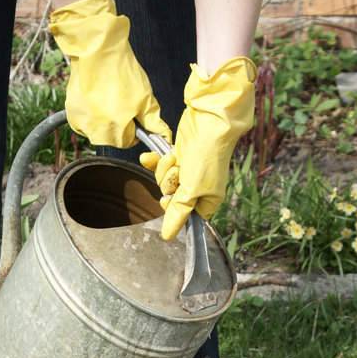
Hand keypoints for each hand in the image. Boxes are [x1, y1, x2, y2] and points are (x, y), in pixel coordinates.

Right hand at [48, 0, 169, 148]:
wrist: (97, 50)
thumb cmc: (122, 71)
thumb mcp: (145, 97)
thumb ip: (153, 121)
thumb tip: (164, 137)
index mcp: (117, 129)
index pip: (129, 141)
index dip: (134, 126)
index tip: (132, 110)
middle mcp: (97, 131)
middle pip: (112, 138)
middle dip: (118, 124)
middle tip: (119, 100)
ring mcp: (82, 123)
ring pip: (97, 131)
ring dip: (103, 120)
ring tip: (106, 97)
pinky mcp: (72, 114)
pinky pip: (84, 122)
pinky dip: (90, 114)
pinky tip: (94, 97)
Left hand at [140, 56, 255, 239]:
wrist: (208, 121)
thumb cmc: (206, 156)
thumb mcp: (192, 190)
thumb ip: (178, 214)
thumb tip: (168, 236)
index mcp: (208, 200)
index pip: (185, 216)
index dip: (175, 209)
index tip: (173, 198)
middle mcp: (198, 187)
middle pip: (171, 198)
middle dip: (169, 184)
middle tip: (179, 174)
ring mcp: (187, 170)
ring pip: (163, 180)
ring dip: (165, 168)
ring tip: (176, 158)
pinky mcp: (178, 155)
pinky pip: (159, 165)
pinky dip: (154, 160)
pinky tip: (148, 157)